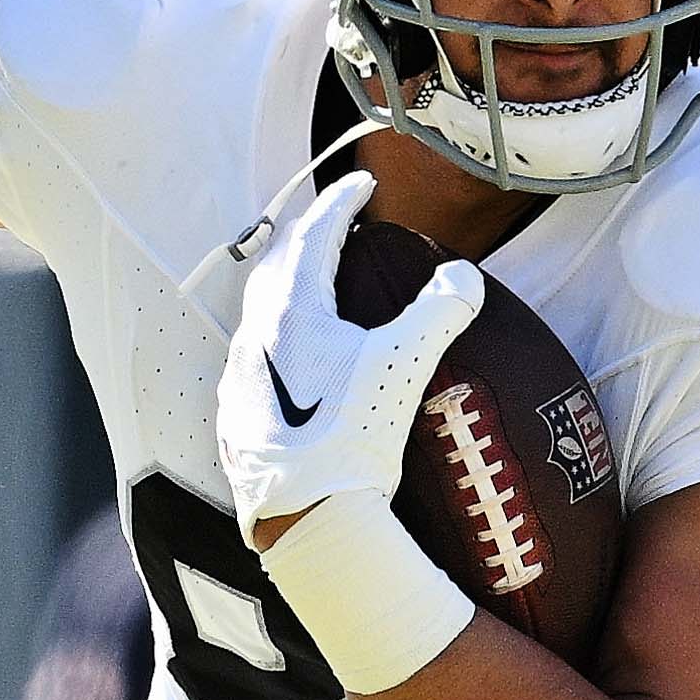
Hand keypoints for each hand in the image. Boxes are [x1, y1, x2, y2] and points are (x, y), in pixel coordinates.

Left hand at [214, 169, 480, 541]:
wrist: (309, 516)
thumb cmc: (352, 437)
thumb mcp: (406, 363)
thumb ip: (439, 310)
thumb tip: (461, 278)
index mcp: (291, 312)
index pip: (315, 235)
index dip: (341, 202)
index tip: (362, 183)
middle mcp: (255, 338)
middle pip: (277, 266)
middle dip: (308, 237)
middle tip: (336, 225)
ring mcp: (239, 379)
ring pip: (260, 312)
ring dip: (289, 287)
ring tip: (319, 285)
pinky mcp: (238, 418)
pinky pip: (255, 357)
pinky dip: (279, 336)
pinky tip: (297, 357)